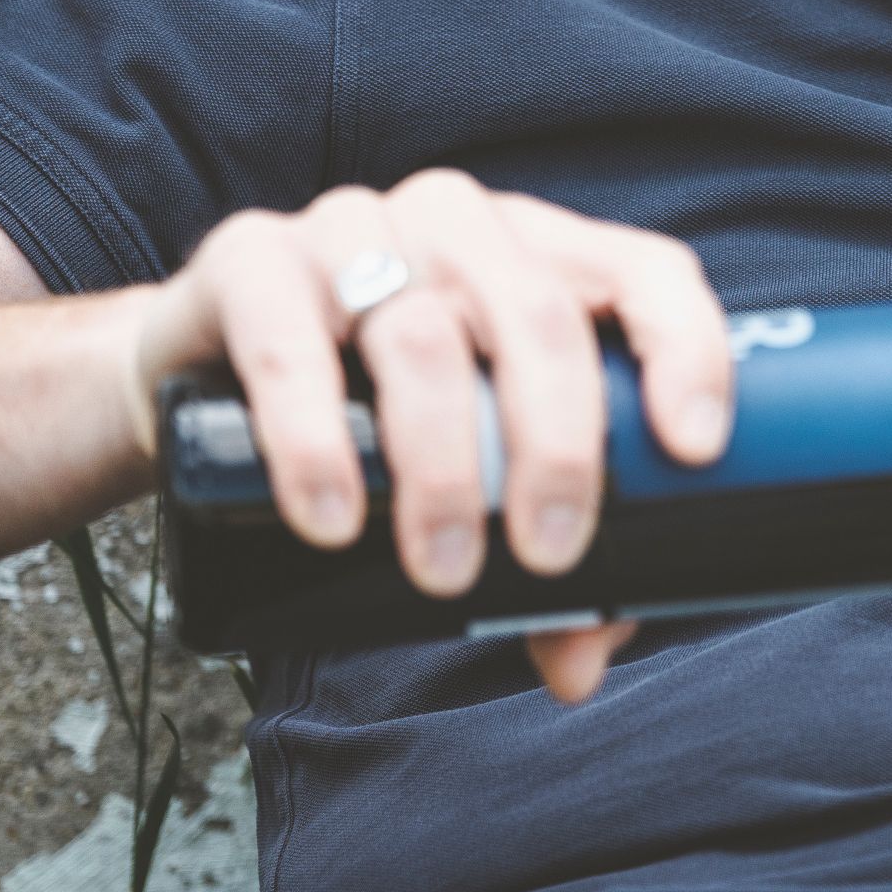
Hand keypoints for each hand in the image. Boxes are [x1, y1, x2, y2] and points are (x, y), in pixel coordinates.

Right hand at [122, 170, 731, 703]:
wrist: (194, 375)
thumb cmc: (370, 417)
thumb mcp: (472, 467)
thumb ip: (541, 557)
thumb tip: (581, 669)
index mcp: (542, 252)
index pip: (646, 271)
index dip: (686, 348)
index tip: (697, 450)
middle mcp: (460, 222)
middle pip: (539, 317)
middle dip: (558, 447)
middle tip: (550, 558)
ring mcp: (353, 226)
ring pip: (423, 335)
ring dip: (443, 467)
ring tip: (444, 569)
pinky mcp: (251, 261)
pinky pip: (290, 343)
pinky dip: (315, 441)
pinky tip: (331, 518)